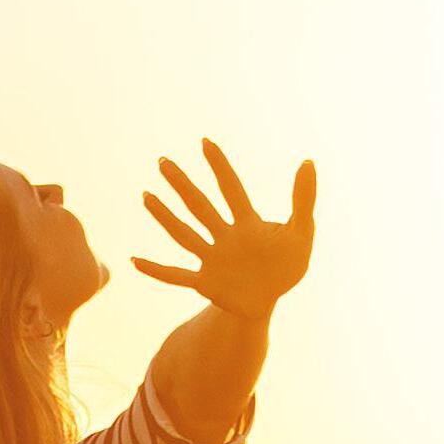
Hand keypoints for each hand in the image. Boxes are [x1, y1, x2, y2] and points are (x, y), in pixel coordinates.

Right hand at [132, 139, 316, 322]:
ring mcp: (212, 259)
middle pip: (200, 206)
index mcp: (247, 223)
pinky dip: (156, 270)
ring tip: (146, 196)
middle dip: (181, 185)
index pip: (231, 188)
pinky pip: (176, 275)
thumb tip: (308, 161)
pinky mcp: (205, 284)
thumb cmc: (286, 266)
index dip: (220, 166)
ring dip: (165, 216)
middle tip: (163, 162)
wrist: (270, 300)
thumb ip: (304, 200)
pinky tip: (135, 261)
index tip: (205, 142)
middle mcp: (224, 236)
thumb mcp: (301, 233)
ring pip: (184, 234)